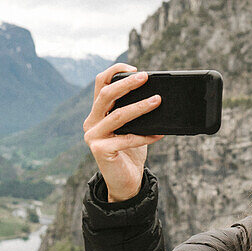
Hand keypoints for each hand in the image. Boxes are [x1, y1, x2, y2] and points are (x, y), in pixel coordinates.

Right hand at [82, 63, 163, 201]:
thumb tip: (157, 94)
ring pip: (117, 115)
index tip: (135, 68)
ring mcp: (93, 137)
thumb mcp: (133, 127)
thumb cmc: (131, 152)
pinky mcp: (100, 151)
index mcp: (97, 113)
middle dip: (127, 84)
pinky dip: (145, 136)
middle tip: (145, 77)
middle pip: (106, 95)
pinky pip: (127, 138)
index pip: (101, 84)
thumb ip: (136, 111)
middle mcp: (91, 122)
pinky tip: (160, 134)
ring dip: (140, 107)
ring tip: (158, 100)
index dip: (115, 71)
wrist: (126, 182)